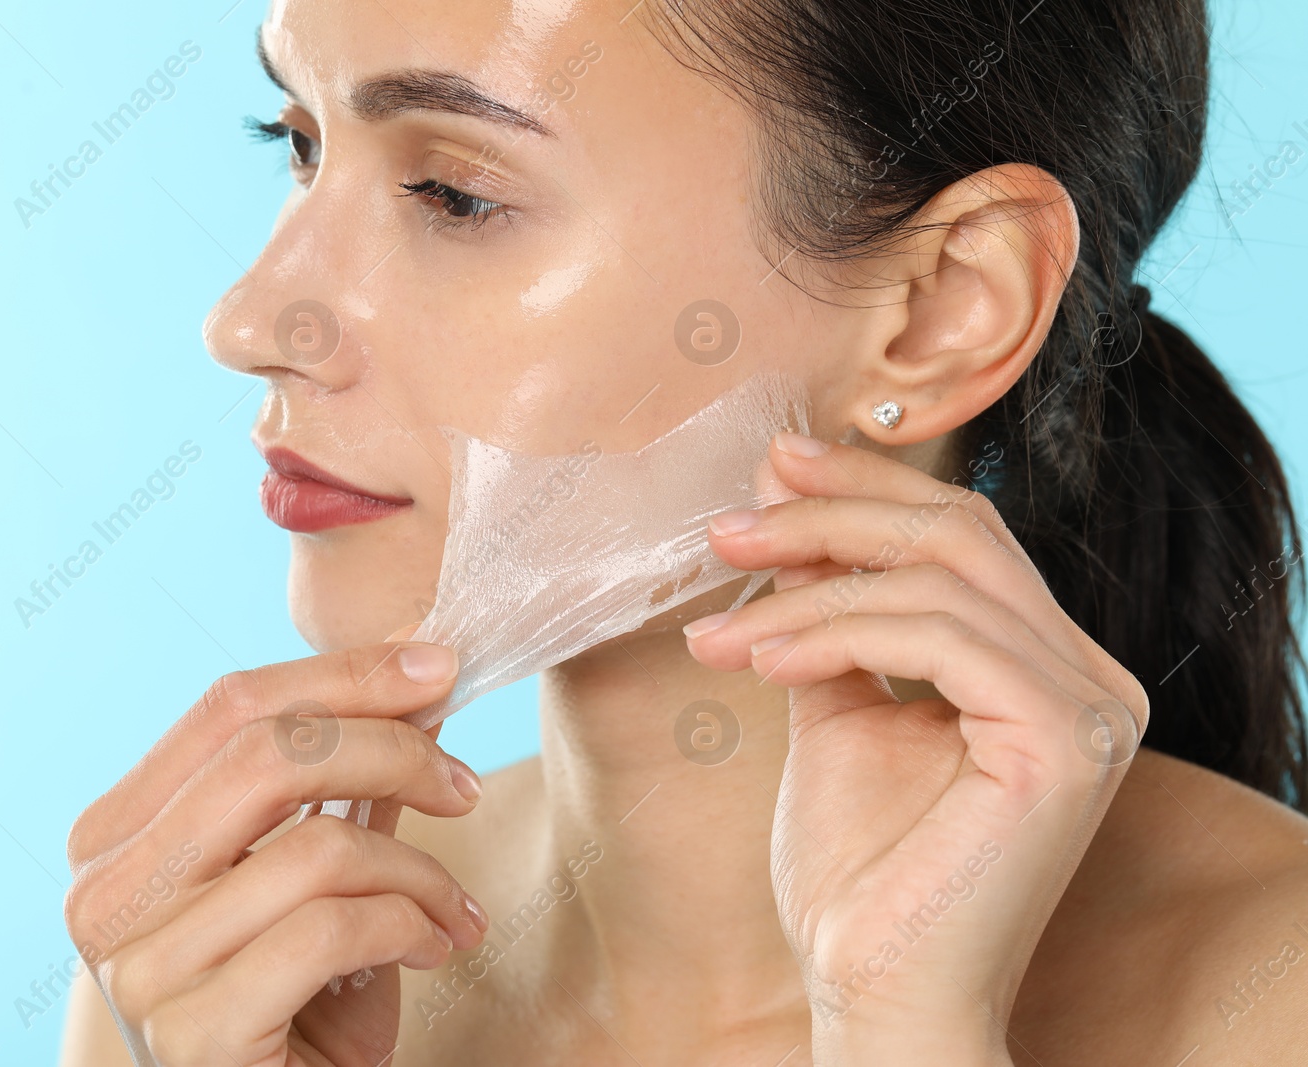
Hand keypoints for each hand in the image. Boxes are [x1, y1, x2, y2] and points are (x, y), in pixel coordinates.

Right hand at [63, 631, 489, 1065]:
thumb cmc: (299, 1007)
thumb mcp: (313, 883)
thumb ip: (342, 789)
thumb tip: (414, 681)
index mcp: (117, 837)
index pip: (229, 707)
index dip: (343, 674)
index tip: (438, 669)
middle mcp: (105, 893)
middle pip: (266, 754)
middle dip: (391, 750)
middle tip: (464, 785)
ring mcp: (139, 967)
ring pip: (315, 847)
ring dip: (420, 870)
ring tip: (456, 908)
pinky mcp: (194, 1035)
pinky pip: (331, 931)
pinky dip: (409, 926)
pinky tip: (435, 948)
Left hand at [684, 432, 1147, 1066]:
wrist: (873, 988)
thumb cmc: (859, 868)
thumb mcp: (838, 713)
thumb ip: (831, 620)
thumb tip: (783, 519)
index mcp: (1044, 664)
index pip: (960, 535)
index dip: (865, 487)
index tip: (769, 469)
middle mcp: (1088, 676)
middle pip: (958, 534)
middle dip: (830, 514)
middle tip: (727, 525)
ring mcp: (1089, 709)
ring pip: (937, 580)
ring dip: (806, 587)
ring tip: (718, 629)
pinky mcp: (1065, 742)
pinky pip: (938, 637)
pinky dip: (837, 632)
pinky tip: (764, 659)